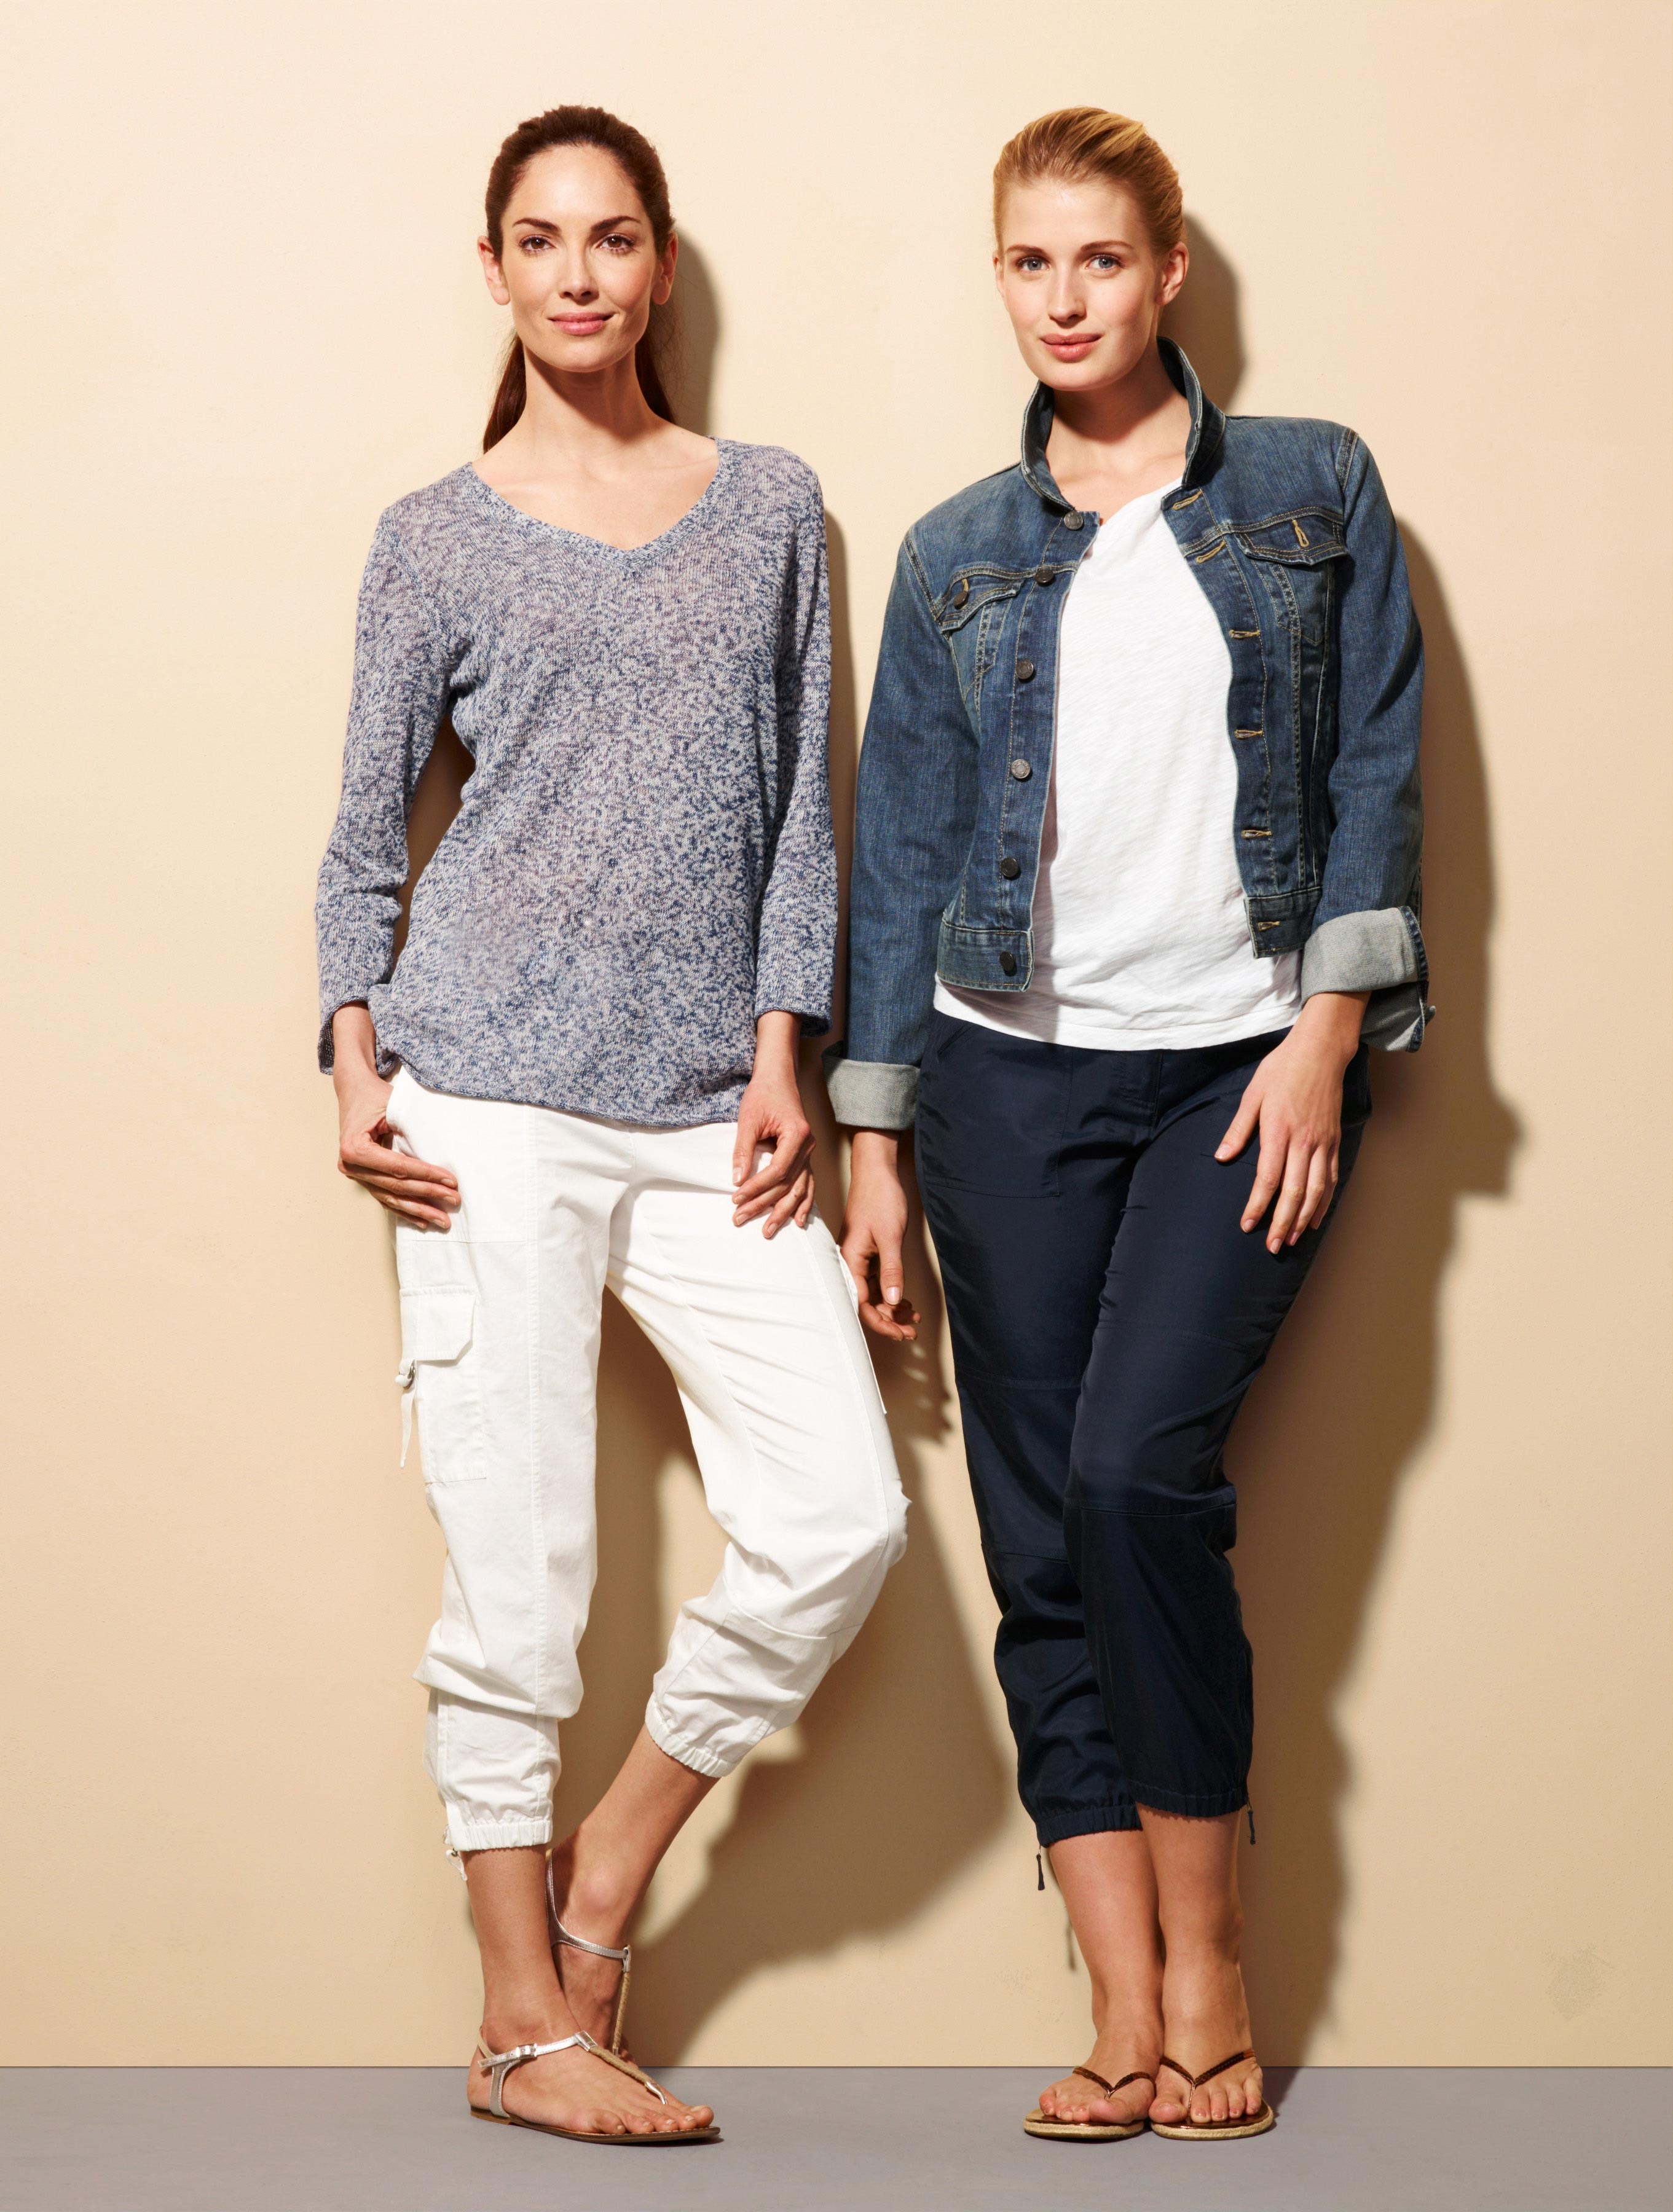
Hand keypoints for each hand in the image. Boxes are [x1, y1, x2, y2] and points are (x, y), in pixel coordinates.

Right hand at [331, 1004, 457, 1230]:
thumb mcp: (393, 1106)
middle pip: (396, 1186)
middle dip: (428, 1195)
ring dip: (419, 1210)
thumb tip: (438, 1153)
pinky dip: (405, 1210)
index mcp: (354, 1147)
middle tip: (454, 1201)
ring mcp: (355, 1174)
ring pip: (392, 1197)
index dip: (426, 1175)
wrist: (354, 1091)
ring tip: (443, 1221)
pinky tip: (423, 1221)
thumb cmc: (375, 1097)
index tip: (451, 1181)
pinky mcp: (363, 1178)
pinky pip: (386, 1198)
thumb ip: (410, 1129)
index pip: (398, 1167)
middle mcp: (351, 1165)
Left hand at [732, 1012, 815, 1237]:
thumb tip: (736, 1180)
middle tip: (740, 1219)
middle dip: (763, 1205)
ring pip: (799, 1189)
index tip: (735, 1198)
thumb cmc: (763, 1095)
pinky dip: (803, 1203)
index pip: (777, 1171)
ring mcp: (810, 1152)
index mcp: (797, 1135)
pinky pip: (807, 1184)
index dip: (756, 1188)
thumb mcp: (748, 1119)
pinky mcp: (805, 1156)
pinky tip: (799, 1221)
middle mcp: (808, 1146)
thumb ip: (743, 1150)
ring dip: (783, 1211)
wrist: (778, 1079)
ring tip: (768, 1231)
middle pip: (787, 1185)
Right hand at [838, 1130, 918, 1340]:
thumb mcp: (889, 1236)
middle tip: (911, 1332)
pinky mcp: (871, 1253)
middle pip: (867, 1302)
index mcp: (850, 1260)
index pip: (861, 1303)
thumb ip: (891, 1270)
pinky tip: (907, 1302)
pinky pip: (880, 1281)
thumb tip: (892, 1301)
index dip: (880, 1323)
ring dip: (893, 1308)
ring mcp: (861, 1259)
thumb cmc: (880, 1199)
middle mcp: (852, 1263)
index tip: (900, 1334)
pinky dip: (894, 1293)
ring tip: (913, 1319)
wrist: (878, 1172)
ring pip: (875, 1294)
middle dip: (889, 1320)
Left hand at [1215, 993, 1367, 1252]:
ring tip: (1294, 1239)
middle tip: (1273, 1246)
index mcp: (1279, 1131)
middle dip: (1283, 1223)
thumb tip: (1222, 1157)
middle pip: (1295, 1192)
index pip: (1267, 1179)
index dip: (1257, 1206)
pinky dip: (1325, 1202)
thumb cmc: (1282, 1070)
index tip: (1247, 1225)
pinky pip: (1332, 1178)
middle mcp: (1304, 1142)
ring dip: (1305, 1219)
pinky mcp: (1335, 1141)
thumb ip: (1238, 1129)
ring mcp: (1323, 1143)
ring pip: (1317, 1190)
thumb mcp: (1253, 1094)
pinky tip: (1316, 1218)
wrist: (1321, 1051)